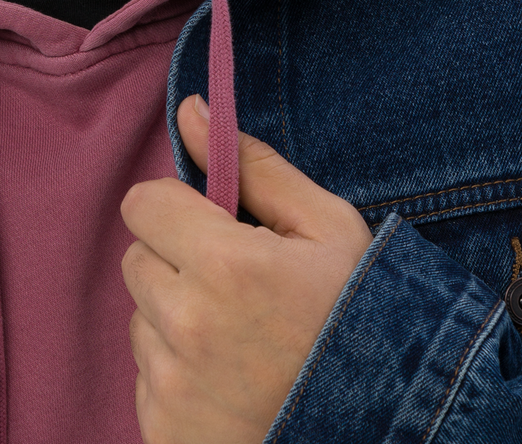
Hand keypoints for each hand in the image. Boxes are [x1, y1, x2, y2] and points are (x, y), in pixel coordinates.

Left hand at [120, 95, 373, 443]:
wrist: (383, 427)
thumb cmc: (359, 319)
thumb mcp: (328, 228)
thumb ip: (253, 165)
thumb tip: (193, 110)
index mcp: (226, 265)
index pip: (143, 204)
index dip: (178, 208)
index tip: (213, 226)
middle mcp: (188, 327)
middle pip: (138, 259)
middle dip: (177, 261)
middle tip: (236, 286)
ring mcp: (172, 389)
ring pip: (141, 319)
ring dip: (176, 319)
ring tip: (241, 339)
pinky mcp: (162, 434)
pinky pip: (146, 379)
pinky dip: (178, 374)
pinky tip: (232, 381)